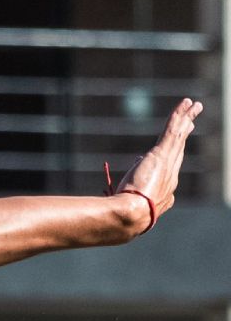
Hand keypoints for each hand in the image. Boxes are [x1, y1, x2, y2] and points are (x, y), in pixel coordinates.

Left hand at [115, 97, 202, 228]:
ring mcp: (167, 165)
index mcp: (164, 191)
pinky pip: (172, 131)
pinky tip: (185, 103)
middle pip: (179, 150)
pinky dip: (179, 116)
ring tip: (194, 105)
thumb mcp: (129, 205)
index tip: (174, 147)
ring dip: (186, 119)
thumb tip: (126, 183)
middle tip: (191, 122)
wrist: (131, 216)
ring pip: (178, 137)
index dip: (173, 155)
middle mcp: (170, 177)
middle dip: (185, 135)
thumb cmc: (125, 217)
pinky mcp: (161, 155)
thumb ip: (129, 193)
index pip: (169, 168)